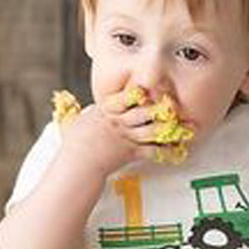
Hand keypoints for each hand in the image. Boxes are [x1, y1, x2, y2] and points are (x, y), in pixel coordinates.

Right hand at [60, 84, 183, 177]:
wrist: (78, 162)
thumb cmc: (73, 143)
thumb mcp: (70, 122)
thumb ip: (71, 110)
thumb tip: (61, 99)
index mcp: (107, 110)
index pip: (125, 96)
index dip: (139, 91)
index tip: (150, 86)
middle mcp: (120, 121)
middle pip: (144, 111)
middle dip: (162, 107)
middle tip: (178, 103)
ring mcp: (127, 137)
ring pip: (153, 130)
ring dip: (171, 129)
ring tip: (187, 126)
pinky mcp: (131, 153)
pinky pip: (152, 152)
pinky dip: (166, 152)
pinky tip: (179, 151)